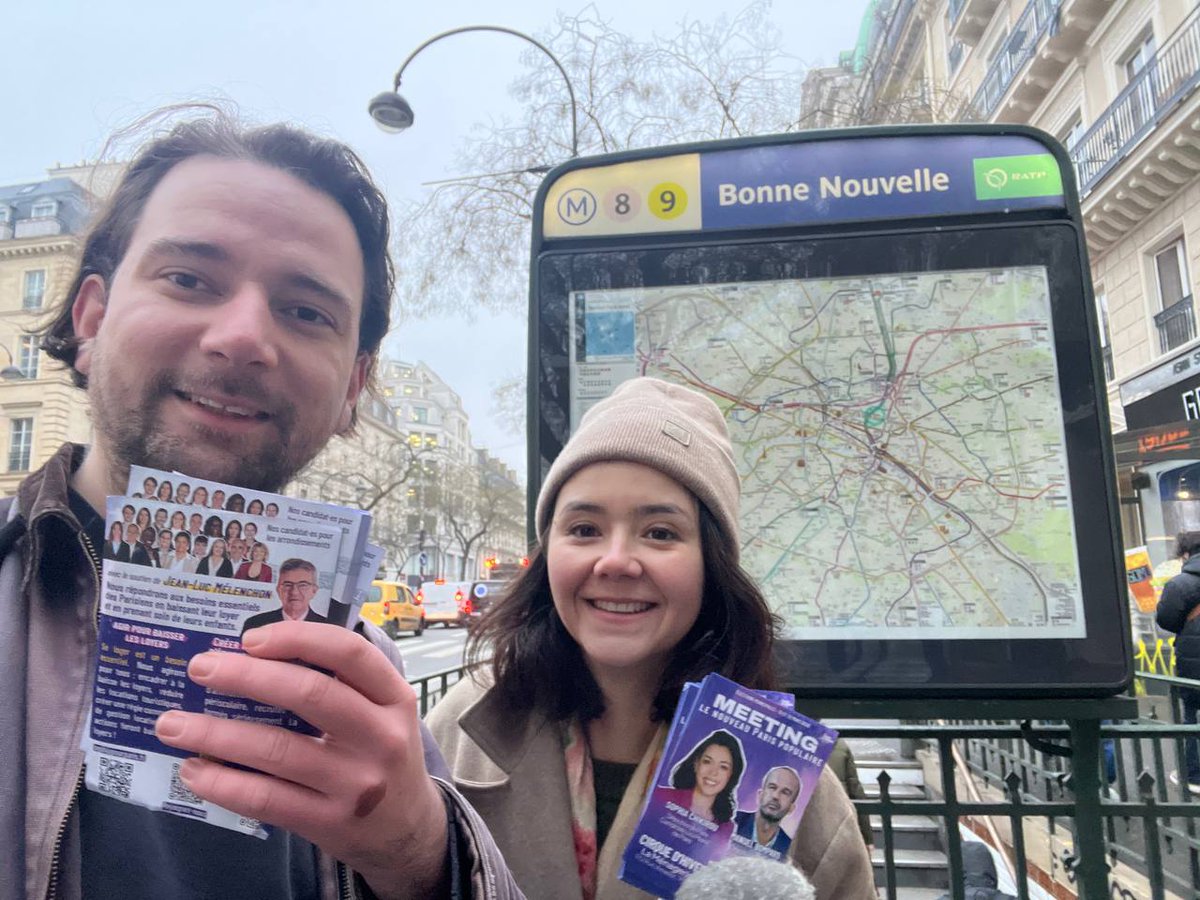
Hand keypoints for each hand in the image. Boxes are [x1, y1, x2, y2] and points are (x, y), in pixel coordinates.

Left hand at [155, 621, 447, 899]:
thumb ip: (341, 682)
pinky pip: (265, 798)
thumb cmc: (379, 754)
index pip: (350, 653)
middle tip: (199, 668)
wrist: (407, 830)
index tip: (249, 638)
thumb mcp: (382, 711)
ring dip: (215, 733)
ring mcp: (357, 783)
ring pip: (276, 750)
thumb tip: (258, 650)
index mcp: (394, 697)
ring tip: (172, 724)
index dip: (298, 639)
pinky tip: (195, 769)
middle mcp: (381, 737)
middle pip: (310, 695)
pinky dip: (223, 783)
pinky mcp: (329, 822)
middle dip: (246, 677)